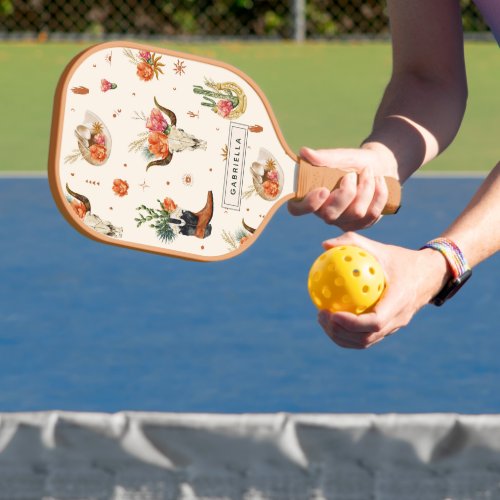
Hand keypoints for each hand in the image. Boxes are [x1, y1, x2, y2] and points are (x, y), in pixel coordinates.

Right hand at [288, 145, 396, 230]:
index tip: (323, 189)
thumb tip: (304, 152)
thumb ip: (324, 157)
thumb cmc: (353, 161)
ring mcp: (343, 221)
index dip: (308, 204)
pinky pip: (372, 214)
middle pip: (330, 215)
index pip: (297, 209)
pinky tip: (379, 181)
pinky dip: (378, 193)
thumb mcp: (341, 157)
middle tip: (352, 174)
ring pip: (356, 213)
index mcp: (311, 196)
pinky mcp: (362, 224)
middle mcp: (324, 213)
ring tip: (368, 173)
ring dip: (366, 188)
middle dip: (347, 192)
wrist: (379, 166)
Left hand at [316, 232, 450, 348]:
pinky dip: (347, 333)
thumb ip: (353, 243)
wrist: (429, 275)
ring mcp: (394, 327)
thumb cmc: (401, 259)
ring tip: (322, 319)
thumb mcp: (380, 248)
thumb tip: (324, 245)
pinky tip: (331, 318)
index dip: (352, 323)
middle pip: (366, 338)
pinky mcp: (389, 329)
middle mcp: (398, 319)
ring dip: (341, 336)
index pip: (375, 322)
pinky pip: (366, 337)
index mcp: (399, 301)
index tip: (332, 313)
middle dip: (340, 332)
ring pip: (364, 342)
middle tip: (321, 315)